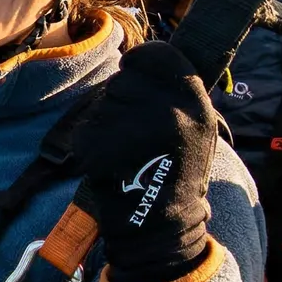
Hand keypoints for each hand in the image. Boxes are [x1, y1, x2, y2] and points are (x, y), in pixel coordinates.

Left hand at [73, 42, 214, 281]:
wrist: (161, 228)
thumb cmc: (175, 173)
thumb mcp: (195, 126)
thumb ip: (172, 91)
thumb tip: (139, 58)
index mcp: (194, 101)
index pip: (155, 53)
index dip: (139, 63)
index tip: (137, 79)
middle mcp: (168, 111)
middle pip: (122, 80)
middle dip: (121, 100)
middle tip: (135, 134)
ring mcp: (134, 129)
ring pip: (101, 104)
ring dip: (105, 123)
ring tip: (127, 152)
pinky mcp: (103, 147)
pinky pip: (86, 129)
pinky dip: (91, 144)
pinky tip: (111, 165)